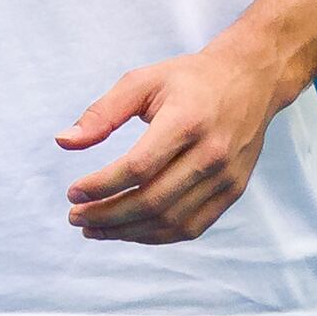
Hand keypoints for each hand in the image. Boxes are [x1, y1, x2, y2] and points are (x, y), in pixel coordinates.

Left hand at [58, 41, 295, 242]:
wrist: (252, 80)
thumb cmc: (190, 79)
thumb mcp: (143, 81)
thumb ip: (102, 112)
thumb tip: (64, 142)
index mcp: (187, 121)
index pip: (137, 167)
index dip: (100, 186)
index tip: (72, 192)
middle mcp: (211, 153)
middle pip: (152, 201)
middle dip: (107, 215)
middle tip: (75, 217)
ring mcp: (225, 177)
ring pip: (170, 221)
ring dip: (126, 232)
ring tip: (93, 228)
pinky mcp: (233, 191)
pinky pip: (191, 227)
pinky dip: (155, 235)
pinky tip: (128, 230)